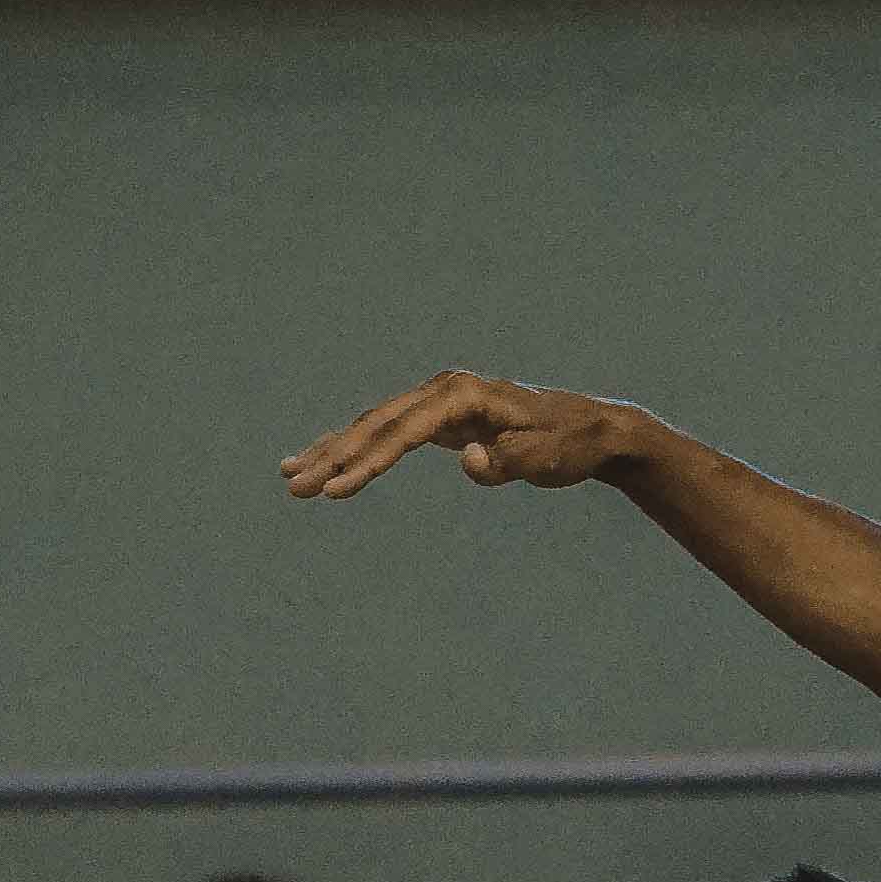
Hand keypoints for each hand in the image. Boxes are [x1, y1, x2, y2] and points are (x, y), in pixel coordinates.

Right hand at [282, 370, 666, 502]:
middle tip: (292, 486)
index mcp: (462, 395)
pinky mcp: (439, 419)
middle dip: (332, 456)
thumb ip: (508, 461)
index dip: (367, 462)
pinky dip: (356, 448)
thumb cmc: (570, 444)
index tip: (336, 490)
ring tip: (289, 475)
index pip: (403, 433)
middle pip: (376, 424)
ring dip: (332, 451)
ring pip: (373, 426)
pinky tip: (329, 463)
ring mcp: (438, 403)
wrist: (591, 429)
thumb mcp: (547, 458)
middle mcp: (443, 391)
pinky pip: (387, 433)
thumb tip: (469, 459)